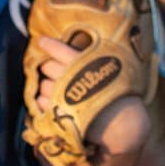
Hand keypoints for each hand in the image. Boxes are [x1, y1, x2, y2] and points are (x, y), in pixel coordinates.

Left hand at [35, 36, 149, 156]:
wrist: (122, 124)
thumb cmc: (121, 96)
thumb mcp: (113, 70)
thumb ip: (94, 60)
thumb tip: (75, 55)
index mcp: (82, 63)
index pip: (58, 49)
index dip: (48, 45)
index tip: (42, 41)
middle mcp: (68, 76)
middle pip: (47, 66)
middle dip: (49, 67)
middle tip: (55, 71)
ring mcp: (60, 95)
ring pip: (43, 85)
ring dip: (46, 87)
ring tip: (56, 91)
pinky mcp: (57, 112)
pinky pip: (42, 103)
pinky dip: (44, 102)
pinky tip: (53, 103)